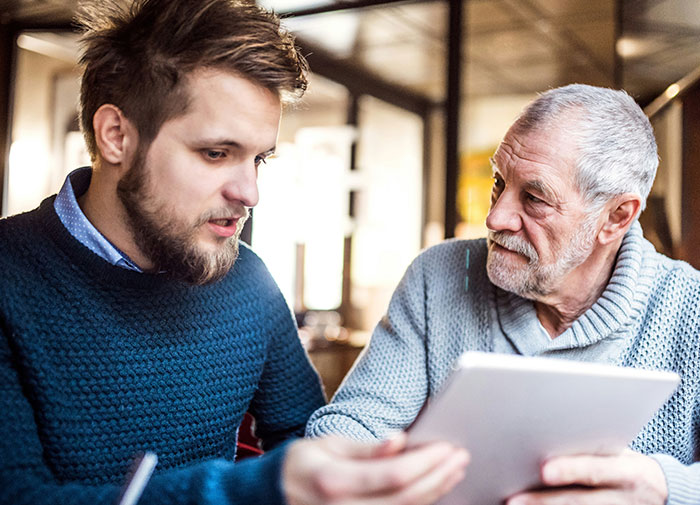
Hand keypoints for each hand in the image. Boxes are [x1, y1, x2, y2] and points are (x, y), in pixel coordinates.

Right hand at [282, 433, 469, 504]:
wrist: (271, 497)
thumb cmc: (299, 465)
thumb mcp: (327, 445)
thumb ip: (366, 448)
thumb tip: (400, 441)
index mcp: (335, 481)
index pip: (393, 475)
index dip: (426, 462)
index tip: (448, 447)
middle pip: (407, 498)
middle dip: (439, 476)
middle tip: (461, 456)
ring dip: (436, 491)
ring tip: (455, 469)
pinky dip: (421, 503)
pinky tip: (435, 488)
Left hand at [506, 449, 666, 504]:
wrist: (661, 493)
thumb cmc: (626, 465)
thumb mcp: (619, 455)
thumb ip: (590, 451)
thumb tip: (546, 435)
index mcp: (628, 472)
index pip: (596, 471)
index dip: (570, 470)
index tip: (544, 470)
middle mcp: (624, 498)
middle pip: (579, 502)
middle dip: (543, 501)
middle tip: (513, 500)